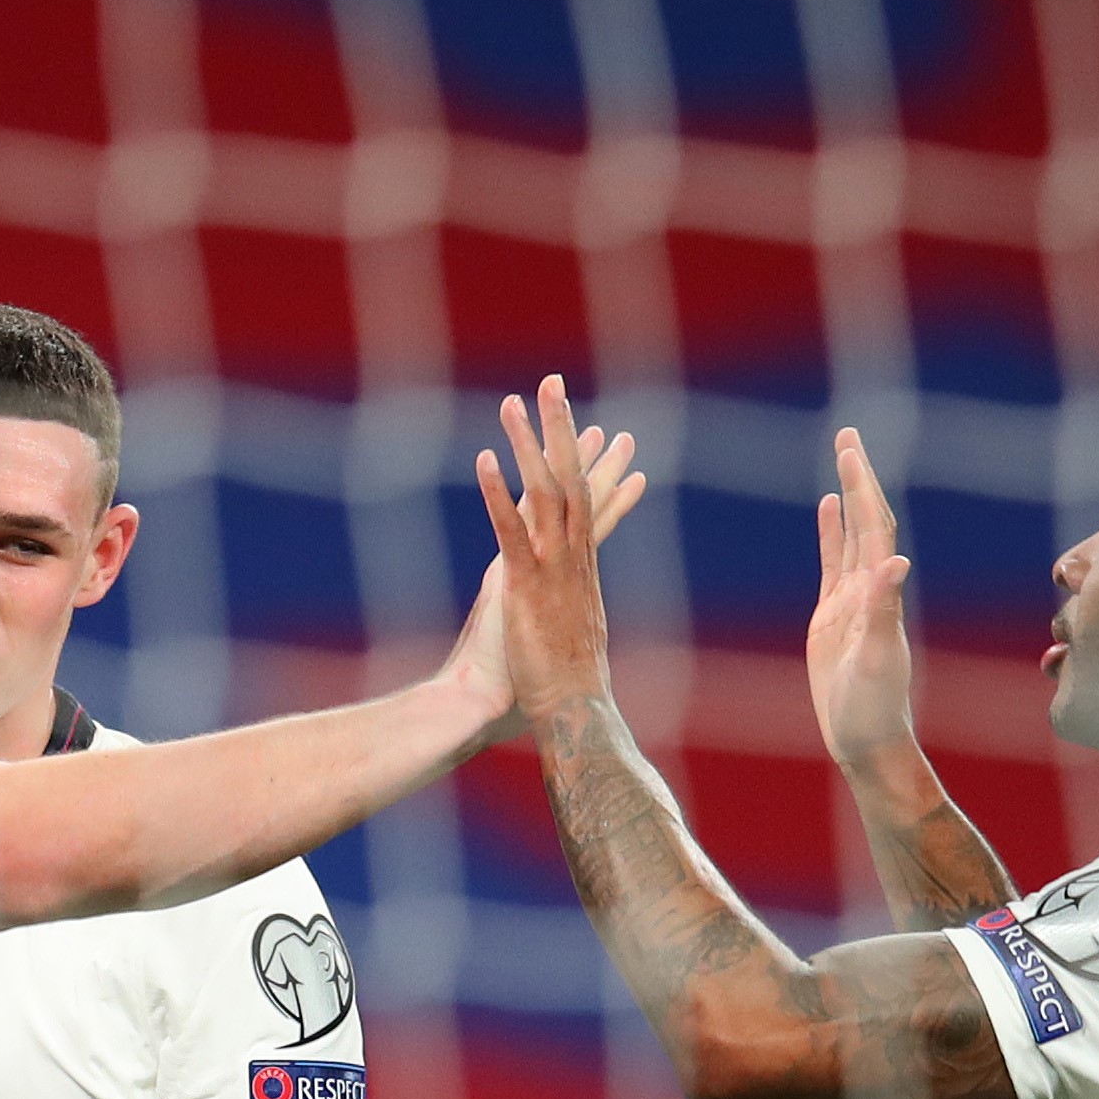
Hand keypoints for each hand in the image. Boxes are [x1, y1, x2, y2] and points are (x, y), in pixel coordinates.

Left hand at [476, 375, 611, 716]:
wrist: (571, 715)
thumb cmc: (568, 691)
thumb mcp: (571, 646)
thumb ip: (569, 625)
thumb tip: (571, 626)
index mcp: (583, 571)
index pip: (594, 506)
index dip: (599, 468)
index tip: (612, 435)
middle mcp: (575, 560)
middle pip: (572, 480)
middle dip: (562, 430)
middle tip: (550, 383)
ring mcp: (554, 569)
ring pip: (546, 493)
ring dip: (528, 445)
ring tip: (512, 402)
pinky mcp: (527, 587)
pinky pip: (511, 530)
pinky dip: (499, 494)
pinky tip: (486, 459)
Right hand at [805, 427, 918, 771]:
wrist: (866, 739)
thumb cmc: (874, 707)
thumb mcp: (878, 658)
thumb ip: (884, 611)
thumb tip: (895, 563)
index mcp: (880, 592)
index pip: (874, 527)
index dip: (864, 488)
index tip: (850, 451)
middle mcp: (870, 588)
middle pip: (865, 520)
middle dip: (858, 477)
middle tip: (847, 434)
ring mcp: (851, 600)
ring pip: (850, 535)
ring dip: (847, 497)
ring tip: (842, 457)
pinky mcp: (832, 616)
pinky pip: (832, 562)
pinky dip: (830, 532)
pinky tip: (825, 508)